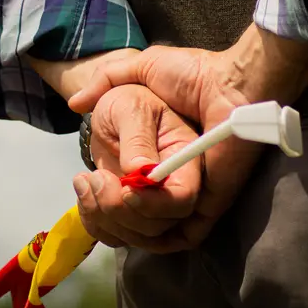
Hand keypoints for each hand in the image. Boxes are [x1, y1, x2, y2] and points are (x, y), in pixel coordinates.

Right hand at [70, 24, 307, 251]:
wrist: (230, 80)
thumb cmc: (192, 74)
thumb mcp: (141, 71)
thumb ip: (107, 81)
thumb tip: (76, 105)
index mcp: (154, 162)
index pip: (121, 203)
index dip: (97, 202)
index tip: (82, 180)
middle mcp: (169, 185)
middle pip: (130, 224)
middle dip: (104, 210)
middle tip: (93, 182)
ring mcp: (188, 198)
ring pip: (149, 234)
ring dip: (121, 217)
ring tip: (107, 185)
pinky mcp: (208, 206)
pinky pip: (179, 237)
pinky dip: (150, 228)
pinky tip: (130, 197)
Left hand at [72, 84, 201, 252]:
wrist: (111, 112)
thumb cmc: (127, 101)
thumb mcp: (130, 109)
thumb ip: (137, 138)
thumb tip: (140, 170)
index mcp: (186, 159)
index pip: (184, 198)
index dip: (155, 204)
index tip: (126, 189)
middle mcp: (176, 187)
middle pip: (161, 225)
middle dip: (121, 211)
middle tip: (95, 178)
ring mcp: (155, 205)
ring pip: (138, 237)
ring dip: (102, 217)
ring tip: (83, 180)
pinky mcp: (133, 213)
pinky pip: (117, 236)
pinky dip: (94, 222)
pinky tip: (83, 191)